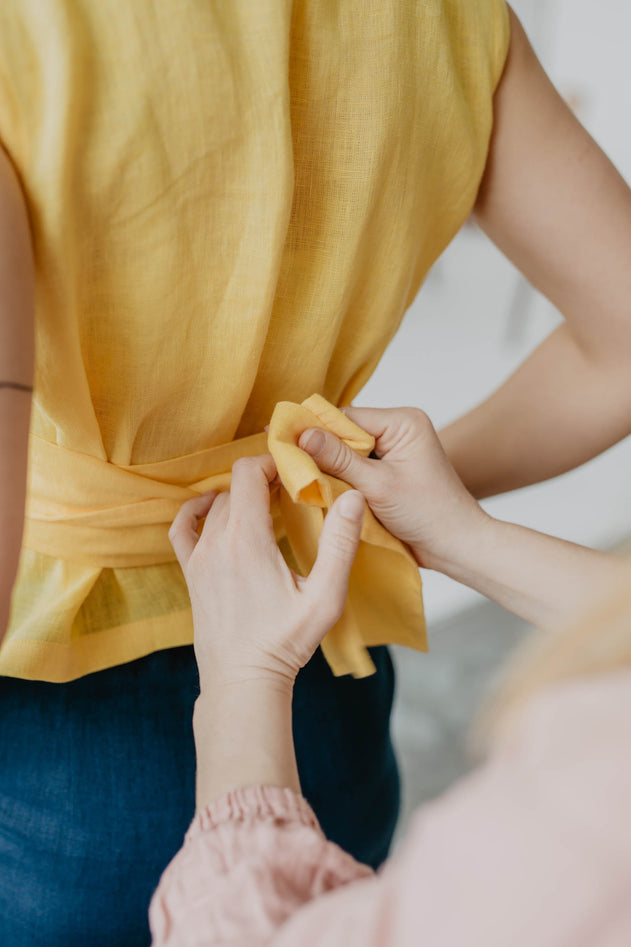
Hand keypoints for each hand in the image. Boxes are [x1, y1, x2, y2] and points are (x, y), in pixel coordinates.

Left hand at [169, 454, 364, 689]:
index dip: (272, 462)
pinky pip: (182, 527)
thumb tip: (354, 497)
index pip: (248, 473)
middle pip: (233, 486)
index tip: (294, 472)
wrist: (243, 681)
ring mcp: (198, 557)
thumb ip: (340, 543)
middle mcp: (216, 542)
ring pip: (215, 505)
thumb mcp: (325, 596)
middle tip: (290, 491)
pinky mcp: (190, 573)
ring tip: (267, 506)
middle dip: (263, 479)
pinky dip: (196, 510)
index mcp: (247, 540)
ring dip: (240, 497)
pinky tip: (212, 510)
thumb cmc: (286, 642)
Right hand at [299, 406, 487, 569]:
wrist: (456, 546)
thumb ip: (339, 459)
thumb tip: (302, 434)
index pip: (346, 417)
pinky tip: (317, 486)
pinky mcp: (388, 470)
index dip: (314, 429)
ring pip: (346, 451)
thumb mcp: (378, 485)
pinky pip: (354, 467)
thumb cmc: (429, 514)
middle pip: (344, 432)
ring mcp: (393, 450)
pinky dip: (338, 477)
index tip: (280, 438)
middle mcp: (398, 428)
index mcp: (403, 421)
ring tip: (295, 474)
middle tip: (282, 458)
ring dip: (327, 466)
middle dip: (318, 449)